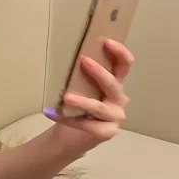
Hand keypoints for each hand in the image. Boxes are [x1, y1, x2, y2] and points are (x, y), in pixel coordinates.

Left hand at [44, 38, 133, 159]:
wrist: (70, 137)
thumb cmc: (77, 107)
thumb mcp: (81, 88)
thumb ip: (82, 75)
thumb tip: (71, 57)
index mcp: (115, 84)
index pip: (125, 65)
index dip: (120, 52)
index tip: (106, 42)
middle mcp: (119, 99)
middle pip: (113, 84)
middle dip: (99, 72)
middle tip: (82, 60)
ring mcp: (115, 117)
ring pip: (99, 107)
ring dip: (82, 101)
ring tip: (66, 97)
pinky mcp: (107, 132)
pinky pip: (88, 125)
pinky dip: (70, 119)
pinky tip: (54, 114)